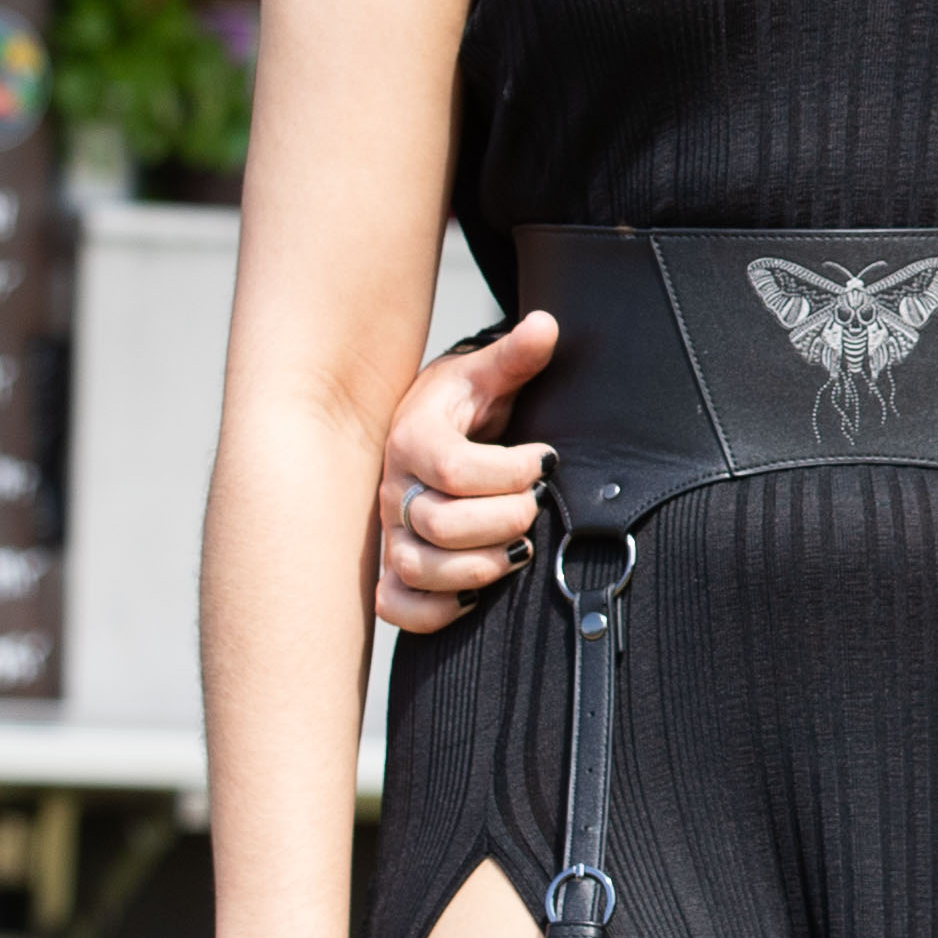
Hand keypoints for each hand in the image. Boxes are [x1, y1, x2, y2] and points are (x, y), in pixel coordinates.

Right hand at [374, 307, 558, 628]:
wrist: (425, 429)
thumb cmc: (460, 403)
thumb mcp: (486, 374)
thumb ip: (516, 356)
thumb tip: (547, 327)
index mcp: (412, 438)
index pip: (453, 469)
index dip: (508, 471)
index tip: (546, 458)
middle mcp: (393, 489)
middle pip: (437, 524)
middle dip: (503, 518)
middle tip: (536, 503)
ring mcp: (390, 531)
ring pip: (416, 569)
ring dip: (479, 567)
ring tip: (520, 548)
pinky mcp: (394, 567)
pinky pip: (397, 606)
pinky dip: (435, 611)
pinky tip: (477, 593)